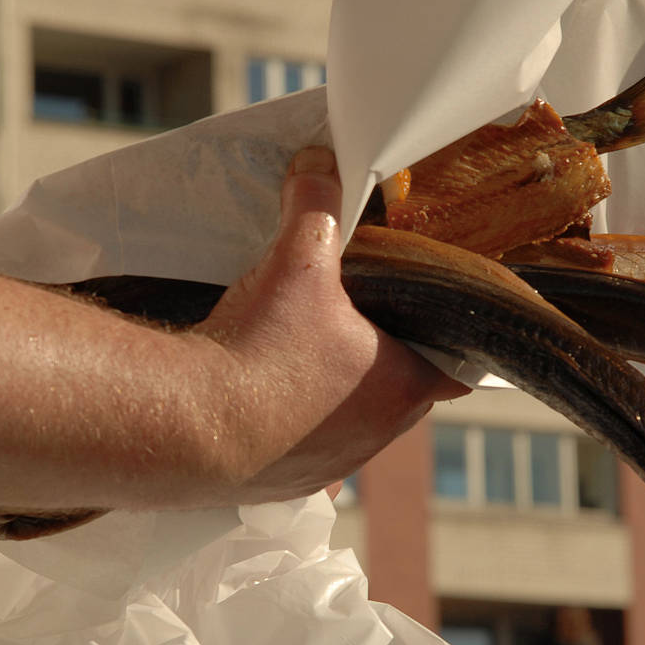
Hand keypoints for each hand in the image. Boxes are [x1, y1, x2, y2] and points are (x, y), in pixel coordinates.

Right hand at [190, 146, 468, 503]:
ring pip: (350, 422)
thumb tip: (320, 161)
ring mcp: (332, 465)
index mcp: (403, 386)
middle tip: (355, 319)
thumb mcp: (297, 259)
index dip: (450, 338)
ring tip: (301, 355)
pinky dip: (290, 424)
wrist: (185, 427)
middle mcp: (378, 435)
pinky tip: (261, 397)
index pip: (459, 368)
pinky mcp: (284, 484)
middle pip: (401, 390)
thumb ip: (316, 203)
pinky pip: (301, 448)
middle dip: (383, 356)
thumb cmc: (260, 350)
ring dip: (335, 393)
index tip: (433, 317)